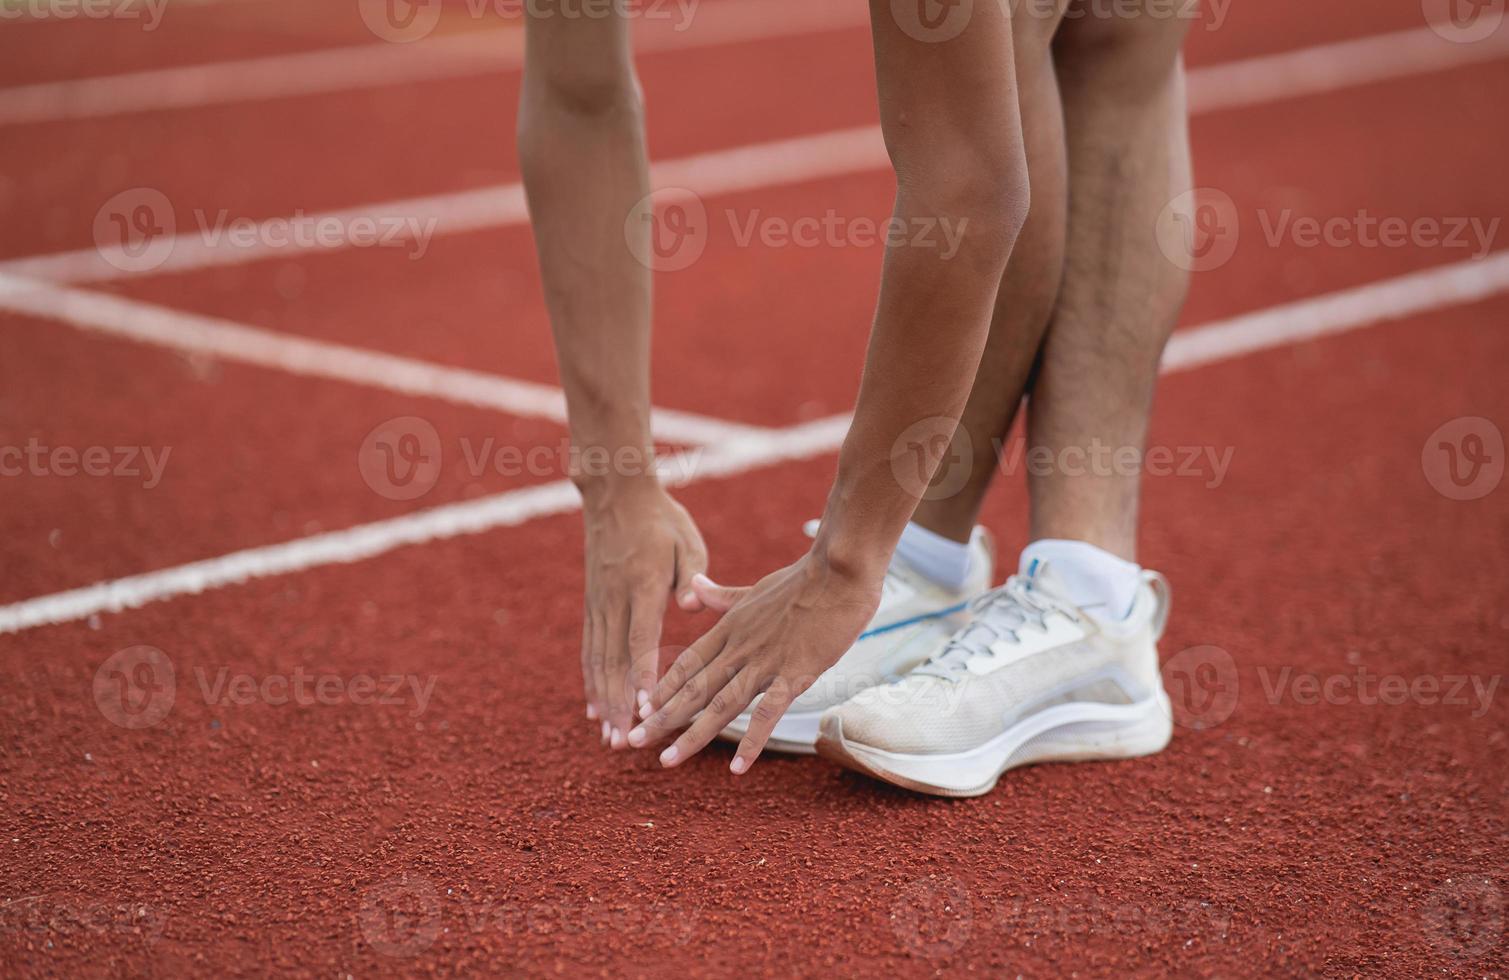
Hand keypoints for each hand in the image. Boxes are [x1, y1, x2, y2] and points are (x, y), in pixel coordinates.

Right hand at [580, 480, 707, 748]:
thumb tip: (692, 607)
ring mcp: (599, 604)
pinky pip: (590, 650)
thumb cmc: (661, 519)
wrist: (615, 495)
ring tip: (609, 738)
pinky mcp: (592, 606)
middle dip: (620, 705)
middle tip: (625, 742)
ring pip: (598, 661)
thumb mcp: (686, 540)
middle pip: (614, 660)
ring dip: (604, 702)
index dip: (644, 675)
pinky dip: (591, 683)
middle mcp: (615, 599)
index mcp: (644, 584)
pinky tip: (595, 710)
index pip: (641, 637)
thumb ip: (691, 575)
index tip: (650, 707)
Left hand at [627, 550, 881, 772]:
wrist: (838, 570)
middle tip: (632, 741)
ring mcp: (766, 661)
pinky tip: (737, 767)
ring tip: (667, 760)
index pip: (687, 662)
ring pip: (721, 704)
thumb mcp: (753, 588)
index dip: (663, 687)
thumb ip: (721, 595)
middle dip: (662, 717)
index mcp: (730, 627)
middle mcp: (740, 647)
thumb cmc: (803, 579)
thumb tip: (694, 583)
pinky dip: (752, 740)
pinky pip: (769, 712)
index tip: (640, 708)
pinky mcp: (796, 673)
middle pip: (694, 688)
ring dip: (692, 734)